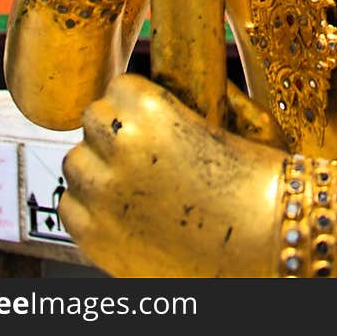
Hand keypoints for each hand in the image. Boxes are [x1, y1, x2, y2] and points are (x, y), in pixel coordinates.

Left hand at [59, 74, 281, 277]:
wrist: (265, 253)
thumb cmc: (266, 190)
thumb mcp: (255, 125)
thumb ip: (226, 96)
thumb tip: (210, 82)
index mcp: (153, 110)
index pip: (119, 86)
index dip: (137, 100)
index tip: (149, 114)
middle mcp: (120, 147)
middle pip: (92, 119)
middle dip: (114, 129)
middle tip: (141, 147)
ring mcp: (103, 194)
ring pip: (76, 162)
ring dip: (98, 166)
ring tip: (130, 180)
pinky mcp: (94, 237)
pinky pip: (70, 206)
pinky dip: (89, 206)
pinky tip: (121, 210)